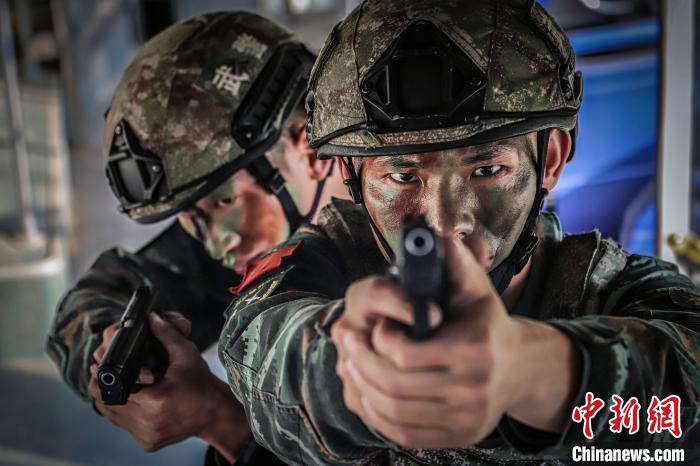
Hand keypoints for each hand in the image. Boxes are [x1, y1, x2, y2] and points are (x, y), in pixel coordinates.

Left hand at [89, 312, 250, 461]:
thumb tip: (151, 318)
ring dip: (114, 399)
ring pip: (112, 416)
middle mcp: (147, 423)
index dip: (104, 376)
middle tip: (112, 372)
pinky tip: (134, 399)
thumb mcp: (186, 354)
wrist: (216, 413)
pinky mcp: (147, 443)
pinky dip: (124, 412)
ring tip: (124, 384)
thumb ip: (167, 334)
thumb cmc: (202, 383)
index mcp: (154, 402)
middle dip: (107, 386)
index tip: (105, 364)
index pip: (112, 388)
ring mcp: (146, 436)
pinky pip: (124, 425)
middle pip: (107, 403)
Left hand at [334, 238, 578, 447]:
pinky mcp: (457, 437)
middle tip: (346, 343)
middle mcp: (472, 391)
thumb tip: (439, 236)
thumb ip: (458, 262)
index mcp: (474, 351)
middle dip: (361, 362)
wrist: (518, 370)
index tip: (373, 326)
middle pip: (394, 386)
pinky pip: (403, 433)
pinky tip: (367, 391)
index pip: (406, 354)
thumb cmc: (488, 324)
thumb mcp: (477, 289)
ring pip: (394, 412)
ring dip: (363, 387)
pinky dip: (377, 414)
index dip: (379, 340)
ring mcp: (465, 420)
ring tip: (350, 364)